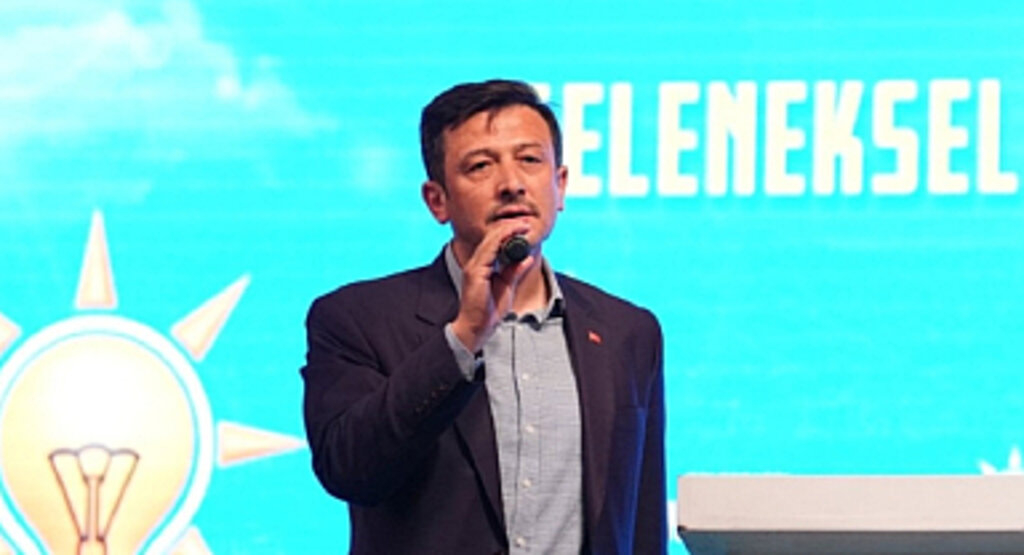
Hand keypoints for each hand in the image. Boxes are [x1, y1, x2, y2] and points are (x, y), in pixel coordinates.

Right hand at [450, 221, 534, 352]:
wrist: (477, 328)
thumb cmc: (489, 310)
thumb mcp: (507, 287)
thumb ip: (514, 272)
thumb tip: (526, 257)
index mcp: (482, 265)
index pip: (494, 242)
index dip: (508, 232)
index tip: (524, 227)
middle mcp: (476, 263)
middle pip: (491, 237)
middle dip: (509, 227)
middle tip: (525, 222)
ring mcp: (474, 267)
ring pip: (490, 241)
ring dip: (507, 230)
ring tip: (522, 225)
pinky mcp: (475, 273)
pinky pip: (488, 251)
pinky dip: (501, 241)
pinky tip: (512, 237)